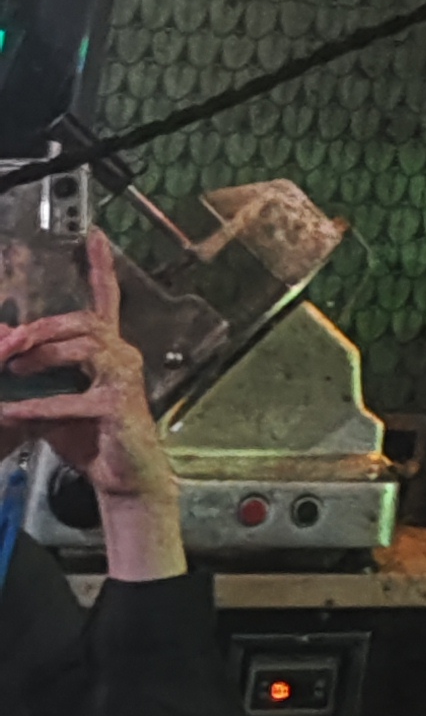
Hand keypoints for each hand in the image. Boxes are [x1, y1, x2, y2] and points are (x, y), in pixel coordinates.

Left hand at [0, 232, 182, 580]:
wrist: (123, 478)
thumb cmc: (92, 438)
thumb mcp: (55, 404)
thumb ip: (35, 382)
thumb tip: (6, 364)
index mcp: (109, 350)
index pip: (108, 299)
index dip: (101, 266)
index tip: (95, 237)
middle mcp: (122, 355)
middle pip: (85, 320)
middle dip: (44, 325)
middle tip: (10, 339)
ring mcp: (123, 378)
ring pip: (84, 346)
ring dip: (42, 354)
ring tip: (11, 365)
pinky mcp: (118, 406)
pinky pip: (73, 397)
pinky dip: (38, 403)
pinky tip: (14, 411)